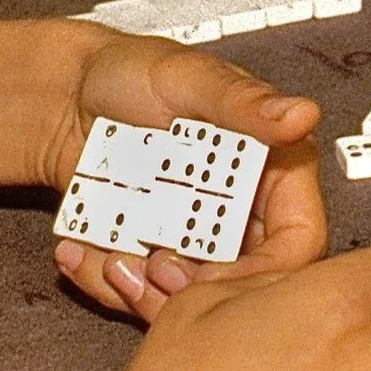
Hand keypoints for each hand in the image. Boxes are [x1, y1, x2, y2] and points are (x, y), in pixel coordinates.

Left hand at [47, 34, 327, 321]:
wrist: (66, 94)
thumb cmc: (135, 71)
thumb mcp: (192, 78)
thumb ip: (247, 103)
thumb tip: (303, 115)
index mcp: (272, 168)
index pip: (298, 239)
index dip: (266, 270)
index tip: (214, 275)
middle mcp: (240, 210)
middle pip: (245, 285)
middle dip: (196, 291)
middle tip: (154, 269)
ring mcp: (192, 237)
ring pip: (189, 299)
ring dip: (146, 295)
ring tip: (110, 258)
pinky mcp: (148, 252)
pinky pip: (137, 290)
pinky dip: (105, 281)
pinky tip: (77, 248)